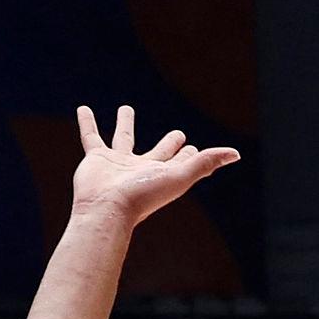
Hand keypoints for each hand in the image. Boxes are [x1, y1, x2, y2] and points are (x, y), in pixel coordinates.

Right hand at [67, 105, 239, 229]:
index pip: (181, 162)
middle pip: (158, 152)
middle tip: (178, 135)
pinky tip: (83, 109)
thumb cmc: (144, 196)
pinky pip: (91, 136)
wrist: (107, 209)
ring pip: (123, 138)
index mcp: (162, 174)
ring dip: (125, 123)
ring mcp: (118, 163)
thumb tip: (235, 154)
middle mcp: (142, 169)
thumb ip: (206, 163)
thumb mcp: (180, 176)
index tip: (197, 150)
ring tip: (126, 109)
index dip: (192, 156)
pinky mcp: (96, 158)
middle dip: (169, 144)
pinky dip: (87, 122)